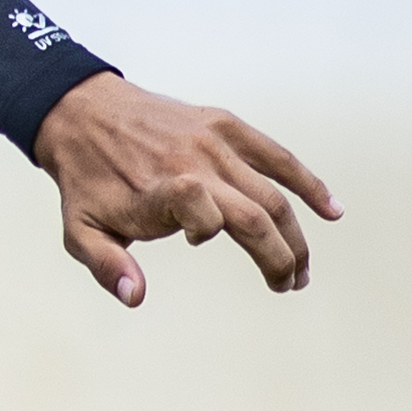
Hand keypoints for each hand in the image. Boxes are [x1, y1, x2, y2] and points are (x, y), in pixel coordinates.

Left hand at [28, 76, 336, 304]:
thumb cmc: (85, 179)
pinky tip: (331, 211)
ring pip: (273, 194)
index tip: (194, 242)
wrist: (82, 113)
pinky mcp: (225, 126)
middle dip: (280, 257)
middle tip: (287, 285)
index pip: (206, 217)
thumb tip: (135, 297)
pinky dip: (308, 183)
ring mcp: (214, 142)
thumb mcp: (79, 229)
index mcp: (161, 189)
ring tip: (300, 269)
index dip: (206, 232)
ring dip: (295, 235)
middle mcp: (195, 163)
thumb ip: (106, 266)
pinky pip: (277, 157)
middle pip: (257, 215)